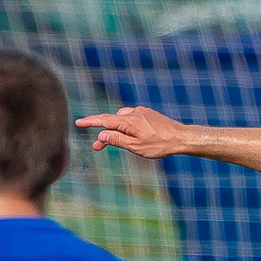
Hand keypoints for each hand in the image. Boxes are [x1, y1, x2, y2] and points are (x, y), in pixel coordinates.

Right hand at [75, 105, 194, 159]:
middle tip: (97, 148)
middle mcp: (134, 113)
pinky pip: (132, 120)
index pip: (105, 120)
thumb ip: (117, 140)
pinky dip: (127, 128)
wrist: (181, 137)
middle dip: (104, 134)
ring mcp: (141, 112)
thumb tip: (101, 135)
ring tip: (120, 146)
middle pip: (113, 122)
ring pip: (122, 121)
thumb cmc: (160, 145)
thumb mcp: (136, 147)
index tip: (78, 123)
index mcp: (129, 121)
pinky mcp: (148, 114)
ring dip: (117, 131)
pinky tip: (133, 137)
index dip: (91, 122)